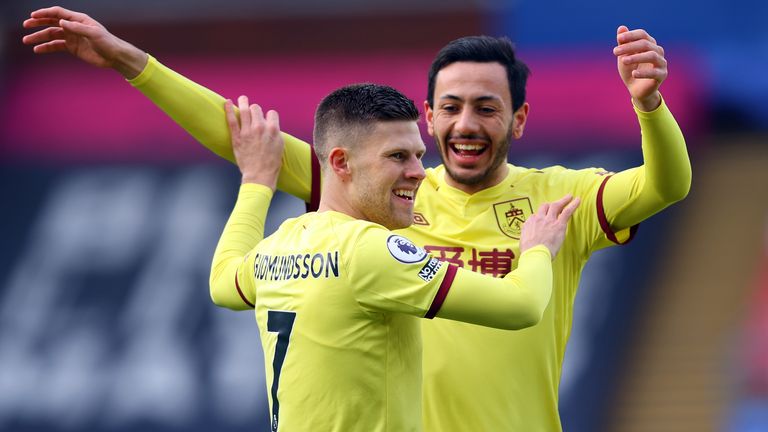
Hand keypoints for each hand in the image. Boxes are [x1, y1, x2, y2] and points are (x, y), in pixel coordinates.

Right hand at [22, 6, 146, 78]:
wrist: (115, 57)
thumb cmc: (108, 42)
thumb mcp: (94, 34)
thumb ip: (77, 28)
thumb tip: (61, 22)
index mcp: (79, 19)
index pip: (58, 13)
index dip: (45, 13)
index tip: (33, 16)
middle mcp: (73, 26)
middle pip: (52, 22)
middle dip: (38, 23)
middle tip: (26, 25)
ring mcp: (72, 37)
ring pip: (52, 35)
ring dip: (39, 37)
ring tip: (26, 40)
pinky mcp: (73, 48)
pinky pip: (56, 46)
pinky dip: (47, 47)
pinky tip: (37, 49)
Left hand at [225, 96, 283, 189]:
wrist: (260, 175)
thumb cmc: (272, 163)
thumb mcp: (280, 146)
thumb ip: (275, 133)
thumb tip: (270, 125)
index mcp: (273, 129)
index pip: (271, 113)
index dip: (269, 117)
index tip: (266, 120)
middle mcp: (260, 128)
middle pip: (257, 109)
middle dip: (256, 110)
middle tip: (253, 112)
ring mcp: (248, 132)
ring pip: (245, 110)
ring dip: (243, 102)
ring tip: (242, 99)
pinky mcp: (237, 137)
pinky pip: (232, 120)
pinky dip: (228, 109)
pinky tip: (227, 102)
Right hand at [519, 195, 579, 258]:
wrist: (535, 253)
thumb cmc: (529, 251)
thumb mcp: (523, 240)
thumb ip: (526, 234)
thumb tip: (526, 232)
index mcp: (530, 223)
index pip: (536, 215)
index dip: (541, 216)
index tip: (544, 217)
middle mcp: (539, 218)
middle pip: (545, 206)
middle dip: (551, 203)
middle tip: (557, 202)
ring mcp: (549, 220)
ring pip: (556, 205)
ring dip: (563, 200)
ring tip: (569, 196)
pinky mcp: (558, 224)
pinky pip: (567, 211)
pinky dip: (573, 204)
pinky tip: (577, 200)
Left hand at [613, 25, 665, 111]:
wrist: (635, 89)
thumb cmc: (630, 70)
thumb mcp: (624, 56)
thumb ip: (623, 43)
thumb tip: (621, 27)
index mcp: (649, 44)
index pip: (642, 35)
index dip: (631, 35)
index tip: (619, 39)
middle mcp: (657, 51)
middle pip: (646, 44)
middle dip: (630, 46)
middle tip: (615, 52)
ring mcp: (661, 63)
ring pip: (652, 56)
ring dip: (636, 57)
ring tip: (623, 61)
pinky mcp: (662, 75)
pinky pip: (655, 72)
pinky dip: (643, 72)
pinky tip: (634, 73)